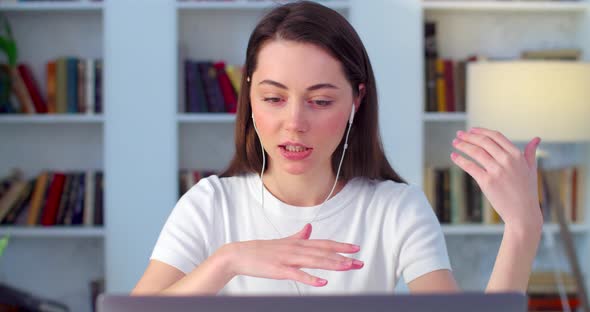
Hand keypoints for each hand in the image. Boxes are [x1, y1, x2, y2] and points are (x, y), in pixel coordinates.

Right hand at [223, 223, 362, 286]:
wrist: (240, 254)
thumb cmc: (262, 250)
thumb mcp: (283, 242)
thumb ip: (298, 236)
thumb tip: (309, 228)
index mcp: (298, 243)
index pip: (324, 244)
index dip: (340, 246)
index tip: (356, 248)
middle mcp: (296, 249)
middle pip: (323, 252)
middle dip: (343, 257)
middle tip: (359, 261)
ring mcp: (288, 259)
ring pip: (314, 262)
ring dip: (332, 264)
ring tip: (347, 267)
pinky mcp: (279, 270)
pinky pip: (297, 274)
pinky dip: (311, 278)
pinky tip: (322, 282)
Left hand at [450, 127, 542, 229]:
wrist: (523, 213)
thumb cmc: (527, 191)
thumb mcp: (531, 169)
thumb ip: (531, 153)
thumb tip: (536, 138)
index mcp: (517, 155)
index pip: (496, 136)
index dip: (482, 131)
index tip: (471, 130)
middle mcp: (507, 161)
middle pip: (484, 142)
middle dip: (469, 136)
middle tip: (458, 134)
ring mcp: (497, 171)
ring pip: (475, 152)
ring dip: (462, 145)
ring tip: (454, 142)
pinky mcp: (487, 182)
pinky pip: (470, 167)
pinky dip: (460, 160)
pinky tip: (453, 156)